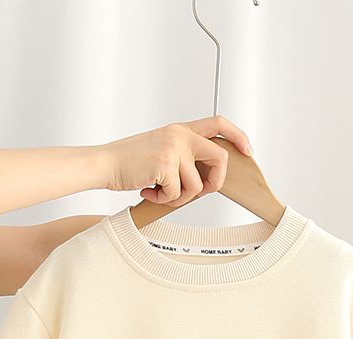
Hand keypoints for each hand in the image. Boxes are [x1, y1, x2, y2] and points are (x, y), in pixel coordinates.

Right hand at [101, 116, 253, 206]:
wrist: (104, 164)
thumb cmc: (131, 163)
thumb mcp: (162, 151)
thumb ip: (185, 158)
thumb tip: (207, 181)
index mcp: (180, 130)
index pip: (218, 124)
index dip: (238, 136)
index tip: (248, 151)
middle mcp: (180, 135)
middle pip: (220, 158)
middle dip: (215, 182)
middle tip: (201, 192)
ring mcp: (173, 148)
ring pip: (196, 186)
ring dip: (179, 198)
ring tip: (159, 191)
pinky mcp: (165, 164)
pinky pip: (177, 194)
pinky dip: (163, 200)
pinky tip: (149, 191)